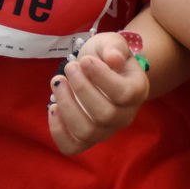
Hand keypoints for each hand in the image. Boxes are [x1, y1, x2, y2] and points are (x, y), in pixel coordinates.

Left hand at [47, 32, 150, 154]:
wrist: (101, 70)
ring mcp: (106, 130)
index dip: (102, 78)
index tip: (85, 60)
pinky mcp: (86, 139)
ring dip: (68, 106)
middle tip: (69, 67)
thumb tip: (114, 59)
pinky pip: (72, 146)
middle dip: (82, 89)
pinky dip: (59, 131)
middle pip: (105, 115)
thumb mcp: (112, 42)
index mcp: (137, 91)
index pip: (124, 94)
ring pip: (88, 132)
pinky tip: (52, 108)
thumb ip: (114, 47)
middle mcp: (125, 116)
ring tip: (58, 82)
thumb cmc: (107, 56)